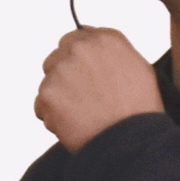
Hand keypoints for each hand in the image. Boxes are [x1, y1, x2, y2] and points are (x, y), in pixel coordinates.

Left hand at [35, 27, 163, 151]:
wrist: (130, 141)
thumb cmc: (139, 111)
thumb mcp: (139, 68)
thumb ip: (112, 53)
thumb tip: (96, 52)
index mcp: (104, 39)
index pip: (76, 39)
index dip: (79, 61)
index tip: (85, 76)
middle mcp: (80, 48)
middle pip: (57, 56)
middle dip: (65, 76)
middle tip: (82, 98)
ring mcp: (61, 70)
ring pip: (48, 81)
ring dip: (59, 96)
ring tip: (82, 115)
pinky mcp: (47, 94)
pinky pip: (41, 105)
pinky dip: (52, 117)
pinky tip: (73, 125)